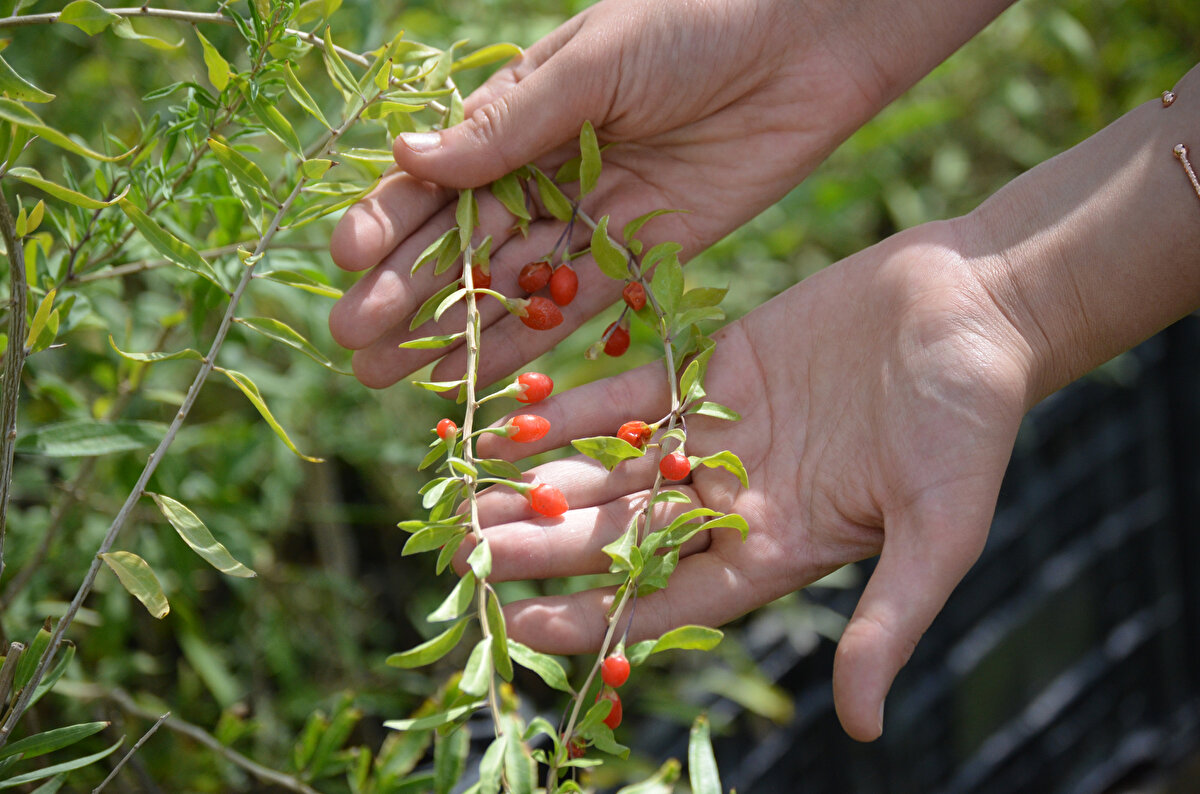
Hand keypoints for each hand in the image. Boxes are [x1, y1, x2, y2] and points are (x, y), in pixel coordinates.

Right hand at [328, 0, 889, 387]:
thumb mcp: (591, 64)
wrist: (803, 43)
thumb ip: (508, 125)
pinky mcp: (642, 257)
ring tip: (390, 374)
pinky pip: (574, 308)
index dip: (389, 220)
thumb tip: (408, 157)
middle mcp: (543, 174)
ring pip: (507, 285)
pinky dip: (527, 343)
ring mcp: (589, 219)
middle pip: (461, 243)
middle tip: (351, 338)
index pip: (436, 178)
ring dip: (451, 330)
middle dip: (406, 290)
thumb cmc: (691, 24)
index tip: (346, 263)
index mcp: (518, 117)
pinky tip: (477, 377)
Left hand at [464, 220, 1035, 740]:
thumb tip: (862, 729)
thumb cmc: (971, 421)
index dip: (595, 619)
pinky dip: (573, 405)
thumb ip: (890, 622)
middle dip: (545, 546)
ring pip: (614, 465)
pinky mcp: (713, 366)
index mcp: (777, 546)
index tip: (521, 628)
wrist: (976, 305)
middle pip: (623, 534)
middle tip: (465, 555)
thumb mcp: (939, 529)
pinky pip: (630, 390)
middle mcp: (736, 495)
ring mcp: (719, 430)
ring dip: (542, 478)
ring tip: (466, 492)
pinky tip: (512, 413)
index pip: (670, 600)